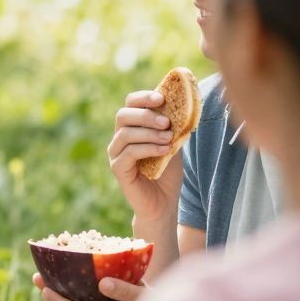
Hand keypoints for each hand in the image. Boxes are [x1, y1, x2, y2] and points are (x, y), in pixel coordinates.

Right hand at [107, 88, 180, 230]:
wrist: (164, 203)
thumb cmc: (167, 173)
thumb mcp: (173, 144)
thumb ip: (173, 127)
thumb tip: (183, 106)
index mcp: (132, 127)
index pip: (130, 103)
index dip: (143, 97)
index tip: (161, 98)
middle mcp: (120, 138)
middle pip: (123, 115)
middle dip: (146, 115)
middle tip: (166, 122)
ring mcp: (116, 153)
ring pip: (126, 133)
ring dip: (150, 133)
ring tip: (169, 139)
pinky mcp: (117, 169)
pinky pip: (129, 153)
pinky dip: (148, 148)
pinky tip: (164, 151)